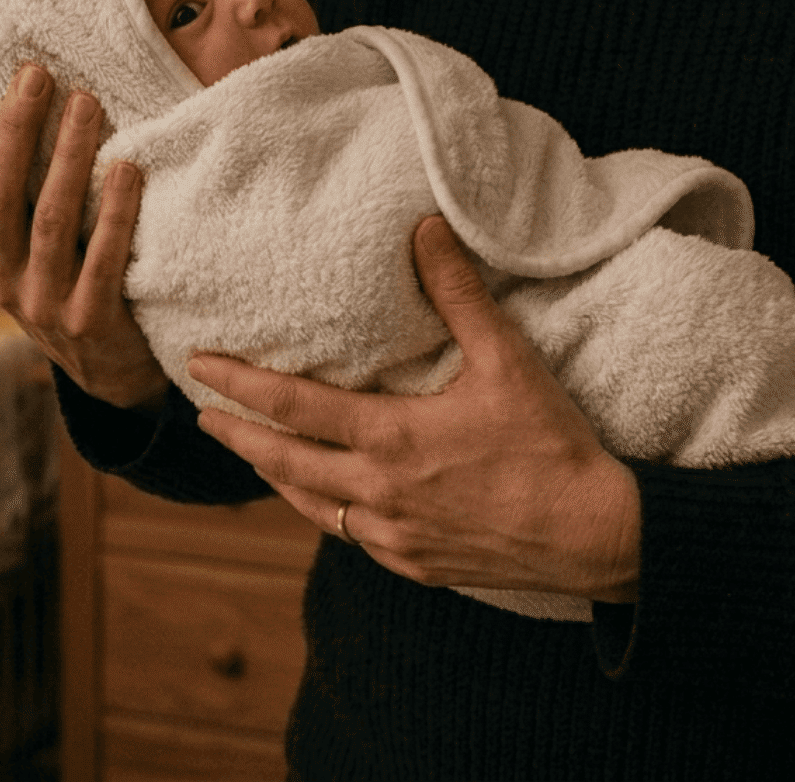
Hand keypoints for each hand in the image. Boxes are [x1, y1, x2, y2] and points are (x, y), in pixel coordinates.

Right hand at [0, 63, 168, 409]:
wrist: (111, 369)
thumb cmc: (68, 276)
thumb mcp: (23, 242)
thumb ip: (13, 188)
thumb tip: (12, 95)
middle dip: (14, 129)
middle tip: (37, 74)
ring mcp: (41, 303)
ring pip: (49, 220)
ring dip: (69, 157)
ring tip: (88, 102)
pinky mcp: (89, 322)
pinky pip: (103, 260)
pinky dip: (117, 212)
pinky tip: (128, 168)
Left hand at [190, 216, 640, 602]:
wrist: (593, 535)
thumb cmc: (551, 447)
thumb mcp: (507, 361)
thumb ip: (459, 295)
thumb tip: (427, 230)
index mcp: (390, 439)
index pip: (291, 407)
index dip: (239, 385)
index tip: (201, 367)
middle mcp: (378, 492)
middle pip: (282, 463)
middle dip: (236, 437)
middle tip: (203, 419)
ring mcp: (392, 536)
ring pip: (310, 507)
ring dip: (276, 478)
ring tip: (252, 456)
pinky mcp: (414, 564)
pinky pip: (351, 538)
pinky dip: (326, 514)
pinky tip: (325, 502)